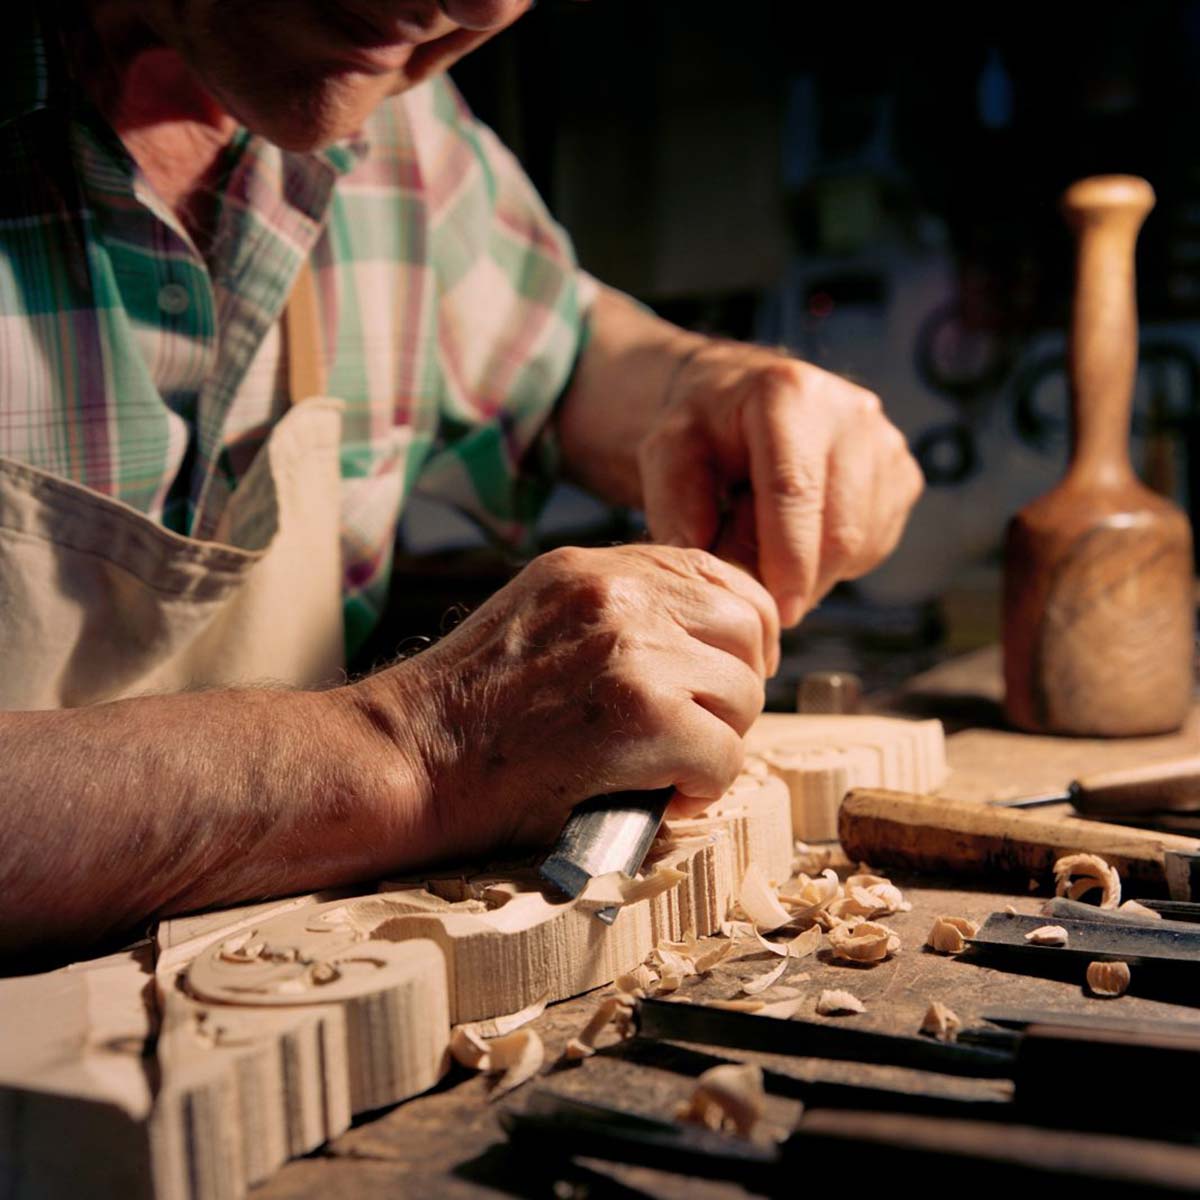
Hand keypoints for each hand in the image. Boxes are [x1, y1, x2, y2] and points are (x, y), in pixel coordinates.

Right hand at [361, 544, 778, 859]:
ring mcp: (633, 649)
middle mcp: (618, 592)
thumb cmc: (461, 715)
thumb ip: (610, 617)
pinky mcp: (642, 717)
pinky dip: (701, 788)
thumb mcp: (535, 623)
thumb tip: (695, 648)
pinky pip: (725, 755)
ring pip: (744, 693)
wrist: (402, 762)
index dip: (736, 629)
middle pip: (745, 626)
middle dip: (734, 687)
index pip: (714, 571)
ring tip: (667, 767)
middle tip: (697, 730)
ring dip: (717, 739)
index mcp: (591, 567)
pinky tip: (659, 797)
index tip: (725, 671)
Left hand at [638, 339, 923, 625]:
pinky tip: (802, 541)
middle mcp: (850, 412)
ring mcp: (884, 443)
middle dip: (801, 580)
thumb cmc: (704, 428)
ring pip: (861, 543)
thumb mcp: (669, 451)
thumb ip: (677, 500)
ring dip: (817, 574)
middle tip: (760, 599)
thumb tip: (697, 557)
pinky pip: (876, 543)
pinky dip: (838, 562)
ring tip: (771, 556)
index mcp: (789, 395)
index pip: (795, 491)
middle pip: (839, 527)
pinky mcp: (901, 473)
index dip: (787, 559)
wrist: (743, 397)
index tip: (777, 611)